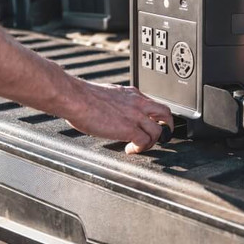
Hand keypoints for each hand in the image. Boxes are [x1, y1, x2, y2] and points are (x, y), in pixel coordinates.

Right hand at [58, 80, 173, 154]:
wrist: (76, 98)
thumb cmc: (84, 97)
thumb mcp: (110, 94)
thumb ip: (119, 102)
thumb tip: (115, 111)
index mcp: (133, 94)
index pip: (155, 104)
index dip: (157, 116)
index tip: (153, 124)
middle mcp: (138, 103)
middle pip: (165, 114)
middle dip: (166, 127)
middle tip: (161, 137)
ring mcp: (135, 116)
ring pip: (158, 131)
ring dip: (151, 142)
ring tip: (139, 147)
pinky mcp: (129, 128)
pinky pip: (144, 141)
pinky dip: (140, 148)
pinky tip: (129, 150)